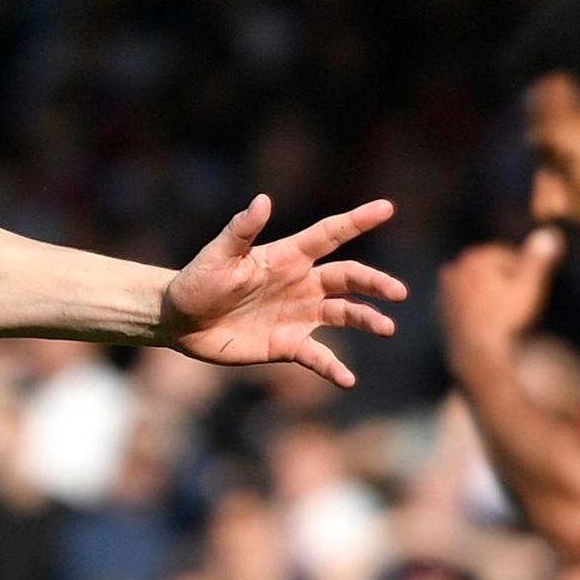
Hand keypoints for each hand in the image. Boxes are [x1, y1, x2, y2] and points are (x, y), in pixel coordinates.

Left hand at [159, 195, 406, 387]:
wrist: (181, 321)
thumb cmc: (197, 281)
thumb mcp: (217, 256)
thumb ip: (241, 230)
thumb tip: (263, 200)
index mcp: (287, 257)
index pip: (329, 234)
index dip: (357, 220)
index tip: (386, 207)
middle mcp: (301, 283)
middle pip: (348, 277)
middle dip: (375, 282)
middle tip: (398, 292)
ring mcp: (298, 315)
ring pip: (344, 313)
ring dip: (367, 319)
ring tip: (386, 328)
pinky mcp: (288, 344)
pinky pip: (318, 356)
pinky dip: (333, 367)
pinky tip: (347, 379)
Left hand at [440, 228, 562, 374]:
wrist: (477, 351)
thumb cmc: (506, 316)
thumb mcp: (529, 285)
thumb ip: (538, 258)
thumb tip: (550, 233)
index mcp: (474, 258)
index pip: (509, 255)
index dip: (525, 273)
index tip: (528, 292)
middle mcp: (455, 269)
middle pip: (492, 269)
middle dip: (507, 281)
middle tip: (518, 304)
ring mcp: (446, 290)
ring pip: (480, 285)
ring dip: (494, 293)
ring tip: (506, 313)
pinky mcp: (444, 309)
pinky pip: (469, 302)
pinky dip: (480, 307)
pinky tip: (491, 321)